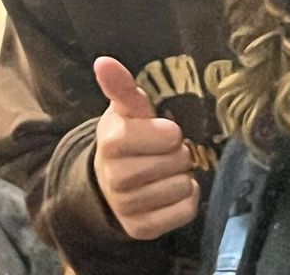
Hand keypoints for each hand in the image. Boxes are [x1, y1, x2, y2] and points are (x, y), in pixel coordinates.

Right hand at [93, 56, 198, 240]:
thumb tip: (103, 60)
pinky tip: (170, 190)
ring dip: (181, 175)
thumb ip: (120, 85)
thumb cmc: (128, 134)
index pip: (168, 136)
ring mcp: (126, 207)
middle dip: (177, 152)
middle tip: (163, 151)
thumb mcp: (126, 107)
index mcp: (111, 141)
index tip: (162, 130)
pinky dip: (187, 198)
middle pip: (178, 161)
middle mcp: (115, 177)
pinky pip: (186, 211)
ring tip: (164, 169)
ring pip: (182, 186)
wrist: (110, 177)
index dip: (170, 132)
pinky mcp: (141, 229)